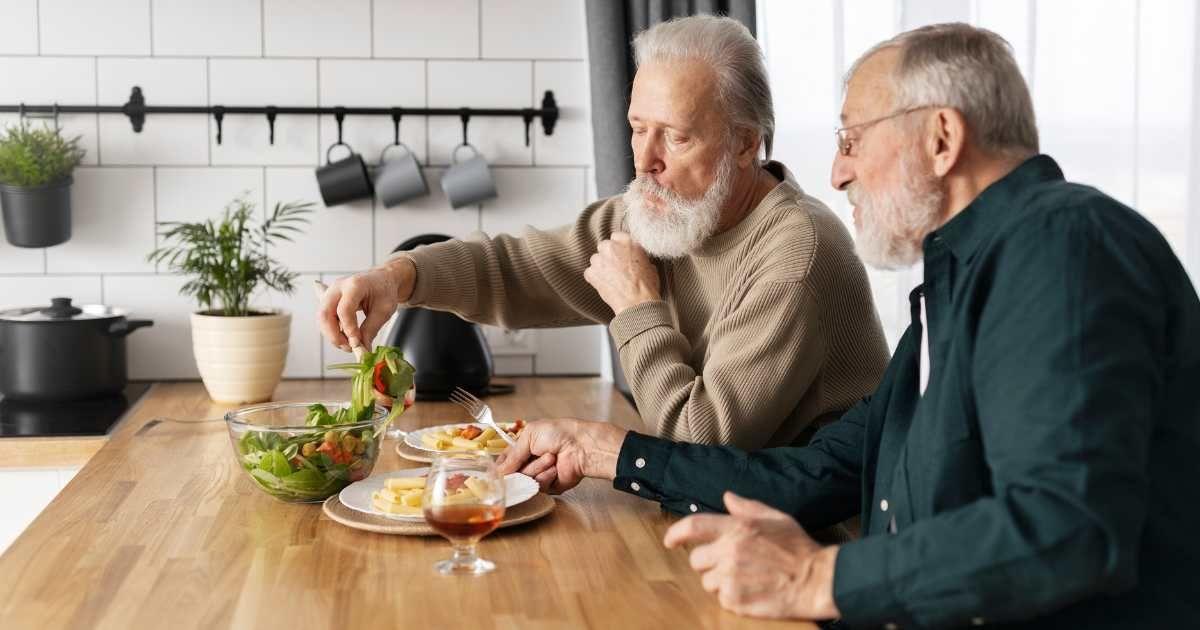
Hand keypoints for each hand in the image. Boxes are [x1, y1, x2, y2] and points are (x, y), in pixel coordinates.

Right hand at [318, 257, 415, 351]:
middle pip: (325, 314)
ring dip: (332, 335)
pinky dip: (333, 330)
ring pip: (322, 318)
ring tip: (349, 345)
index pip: (344, 310)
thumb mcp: (384, 310)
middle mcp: (338, 287)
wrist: (382, 280)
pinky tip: (345, 337)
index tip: (357, 343)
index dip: (348, 329)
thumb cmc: (384, 291)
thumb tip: (362, 349)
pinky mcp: (329, 300)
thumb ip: (371, 329)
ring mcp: (330, 293)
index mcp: (355, 285)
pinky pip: (325, 319)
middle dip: (334, 335)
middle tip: (348, 348)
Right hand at [495, 419, 625, 493]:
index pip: (505, 462)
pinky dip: (547, 477)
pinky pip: (539, 488)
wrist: (581, 446)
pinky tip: (556, 469)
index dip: (501, 468)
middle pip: (513, 475)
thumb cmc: (558, 433)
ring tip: (552, 458)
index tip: (499, 471)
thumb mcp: (529, 436)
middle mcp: (529, 462)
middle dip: (524, 465)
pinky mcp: (550, 486)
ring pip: (526, 481)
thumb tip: (499, 471)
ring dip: (538, 468)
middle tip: (538, 454)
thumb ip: (512, 455)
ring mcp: (539, 475)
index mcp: (523, 448)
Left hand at [584, 232, 660, 314]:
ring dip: (601, 266)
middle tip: (615, 267)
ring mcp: (600, 259)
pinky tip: (604, 285)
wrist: (637, 303)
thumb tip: (635, 258)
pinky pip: (589, 272)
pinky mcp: (591, 272)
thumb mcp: (650, 264)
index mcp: (628, 242)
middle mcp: (612, 247)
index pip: (616, 236)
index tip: (620, 254)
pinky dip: (594, 278)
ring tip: (610, 279)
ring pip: (595, 259)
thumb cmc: (647, 286)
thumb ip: (638, 256)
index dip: (619, 247)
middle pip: (604, 246)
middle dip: (608, 255)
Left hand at [663, 492, 840, 620]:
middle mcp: (729, 551)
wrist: (818, 580)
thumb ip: (748, 508)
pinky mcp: (735, 600)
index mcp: (738, 527)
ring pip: (707, 582)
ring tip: (746, 579)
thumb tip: (727, 497)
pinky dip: (732, 598)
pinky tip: (752, 591)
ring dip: (720, 582)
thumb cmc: (799, 549)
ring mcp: (730, 577)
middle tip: (731, 564)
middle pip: (696, 560)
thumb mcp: (776, 518)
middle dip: (709, 563)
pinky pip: (721, 599)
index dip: (676, 532)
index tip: (670, 540)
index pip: (694, 526)